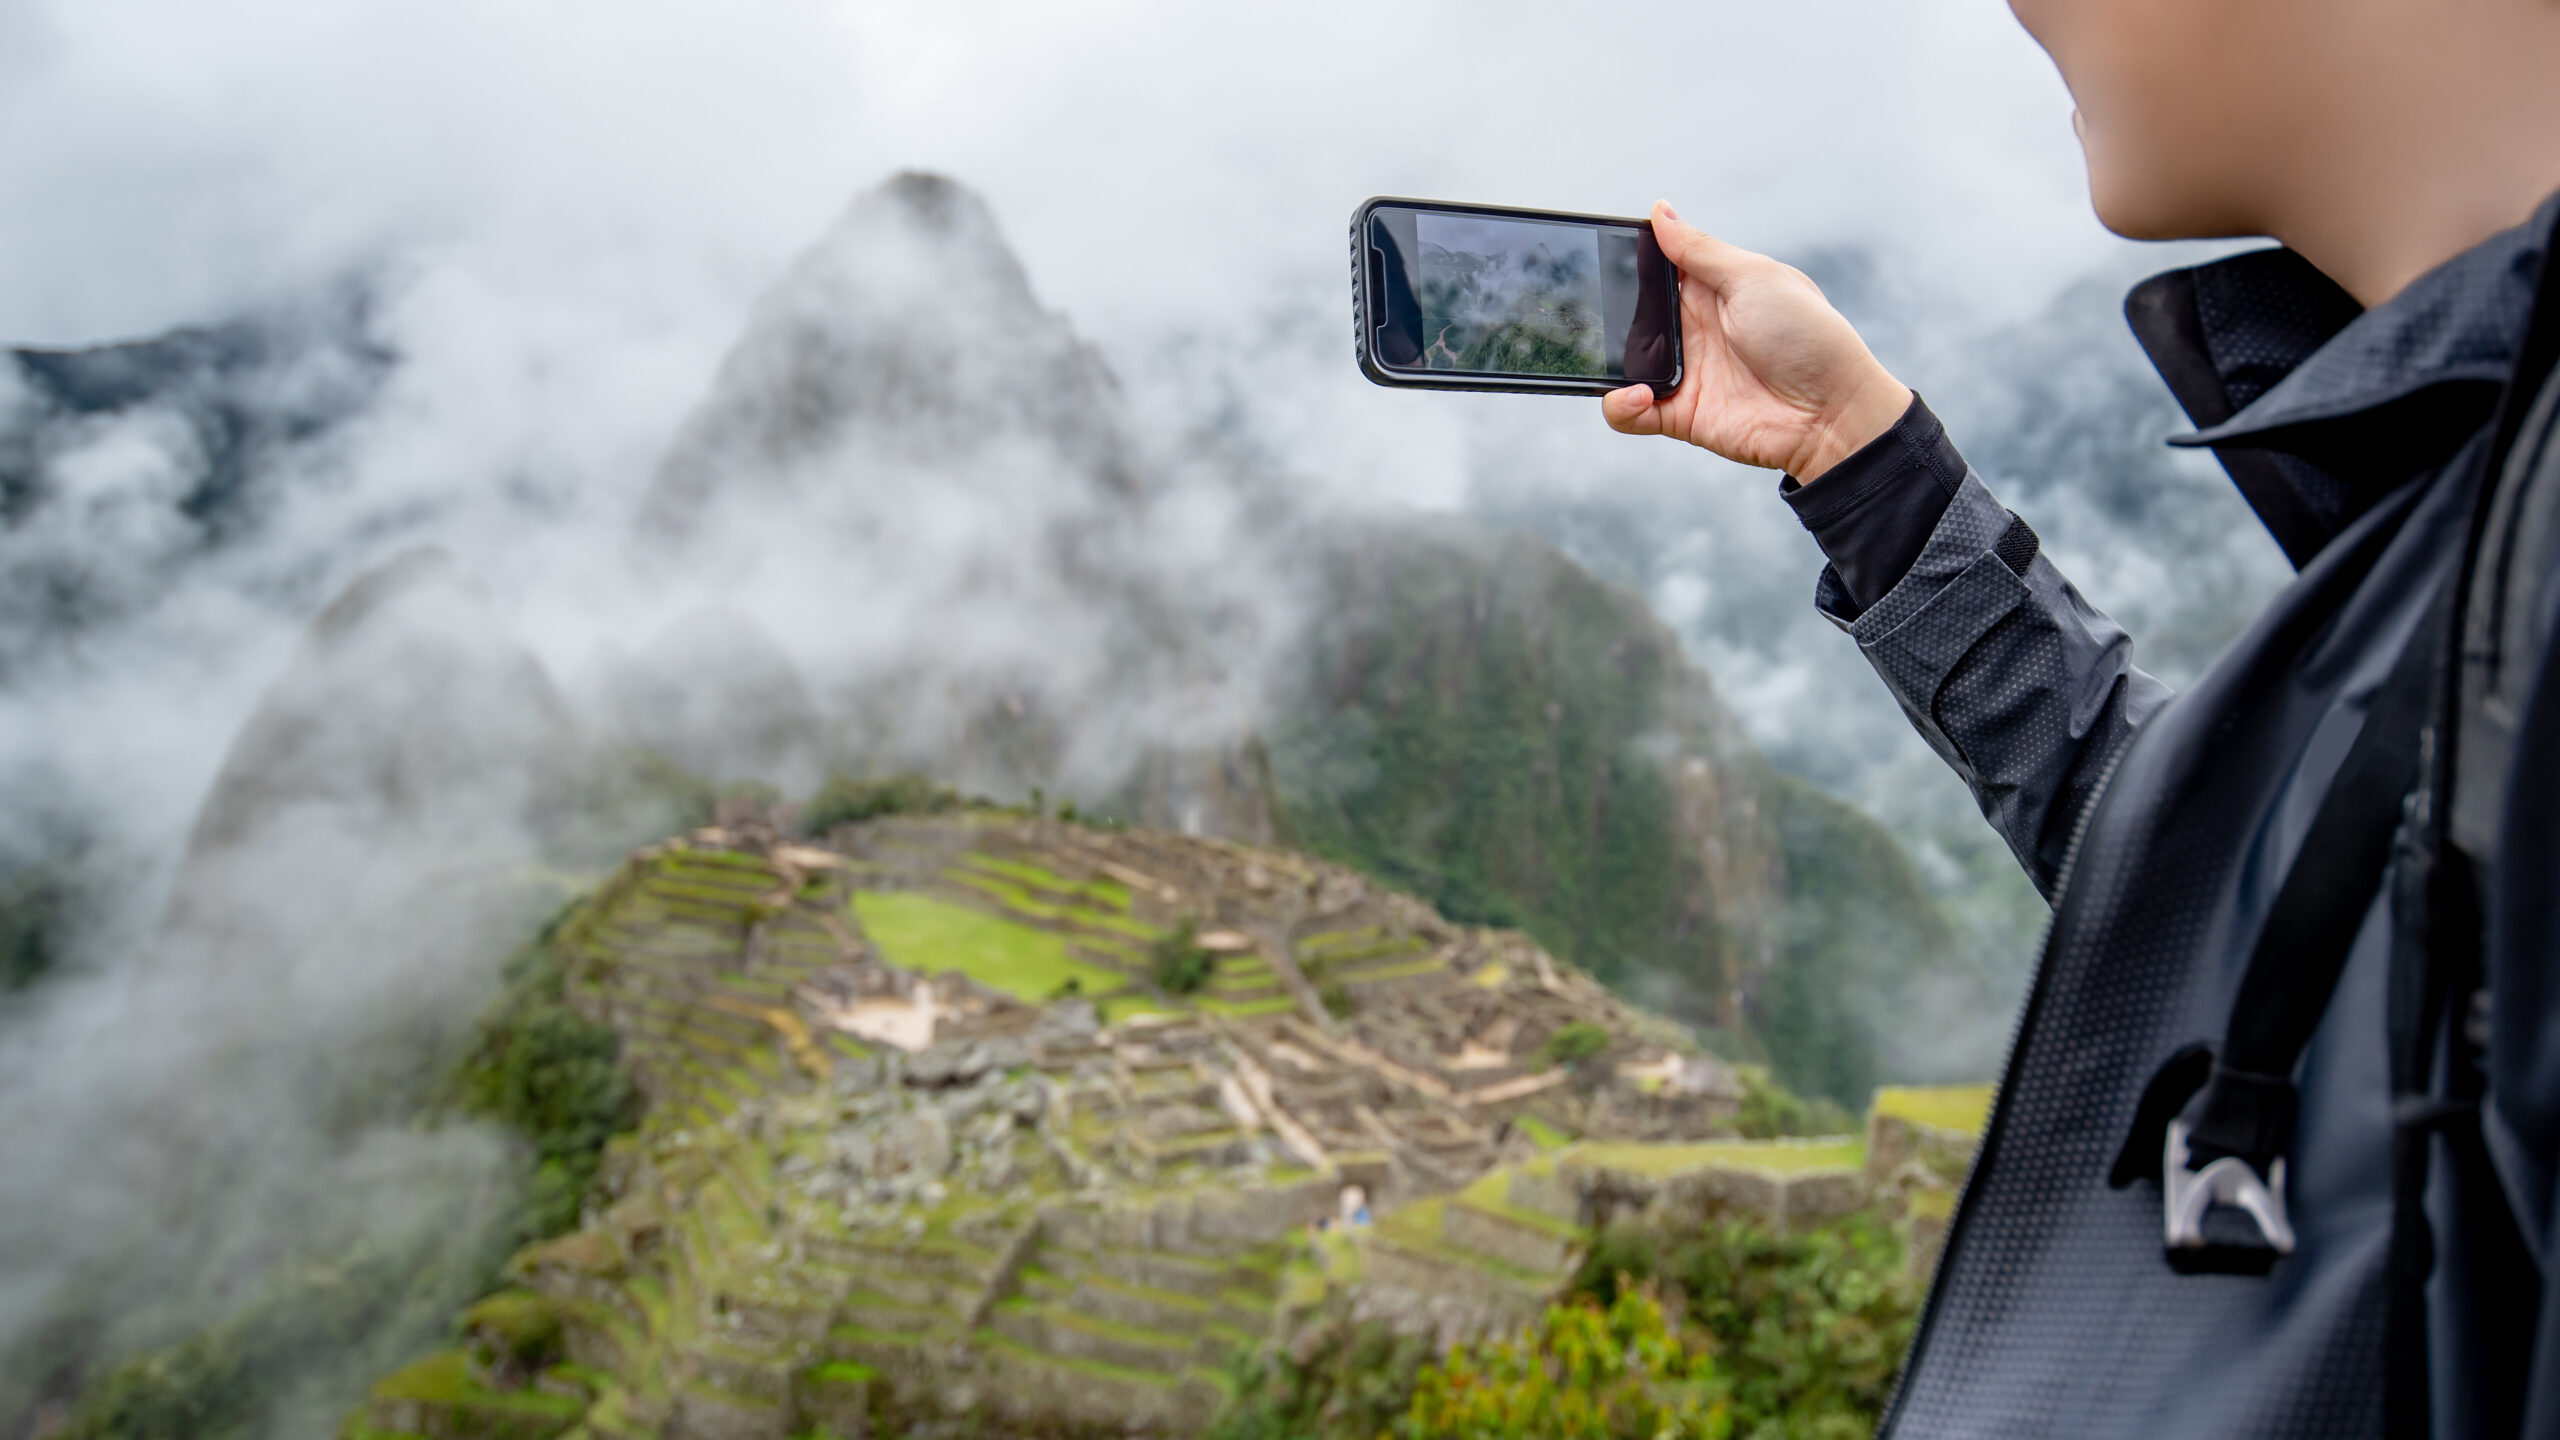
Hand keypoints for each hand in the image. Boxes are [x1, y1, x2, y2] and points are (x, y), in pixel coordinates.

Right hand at [1603, 202, 1911, 481]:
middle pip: (1629, 315)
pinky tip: (1639, 396)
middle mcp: (1691, 329)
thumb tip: (1659, 210)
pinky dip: (1620, 406)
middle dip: (1605, 313)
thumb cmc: (1807, 335)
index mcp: (1710, 289)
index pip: (1654, 268)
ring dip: (1607, 362)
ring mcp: (1684, 372)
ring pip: (1621, 364)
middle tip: (1589, 314)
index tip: (1598, 253)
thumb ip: (1698, 250)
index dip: (1625, 261)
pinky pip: (1630, 413)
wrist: (1831, 412)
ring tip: (1617, 363)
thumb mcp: (1752, 277)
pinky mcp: (1679, 415)